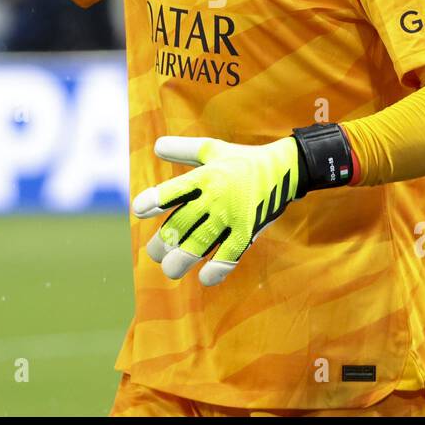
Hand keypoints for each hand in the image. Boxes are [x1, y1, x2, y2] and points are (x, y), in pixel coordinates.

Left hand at [132, 136, 302, 286]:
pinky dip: (216, 270)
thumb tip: (156, 146)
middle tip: (154, 253)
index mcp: (205, 176)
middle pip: (180, 225)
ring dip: (180, 261)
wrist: (286, 169)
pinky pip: (229, 256)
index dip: (155, 201)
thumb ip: (184, 149)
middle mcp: (215, 197)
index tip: (139, 210)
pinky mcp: (248, 231)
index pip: (174, 191)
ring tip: (170, 269)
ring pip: (198, 245)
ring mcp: (232, 216)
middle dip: (162, 243)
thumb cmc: (242, 160)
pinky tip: (204, 278)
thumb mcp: (213, 149)